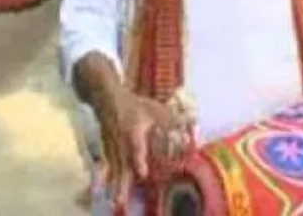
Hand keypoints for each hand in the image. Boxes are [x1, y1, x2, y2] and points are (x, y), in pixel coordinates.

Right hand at [95, 89, 189, 212]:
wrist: (107, 99)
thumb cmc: (133, 105)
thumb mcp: (154, 109)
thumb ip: (173, 119)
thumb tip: (194, 123)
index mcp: (133, 134)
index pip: (136, 149)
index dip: (138, 161)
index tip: (142, 173)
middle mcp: (122, 144)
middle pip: (121, 166)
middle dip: (121, 184)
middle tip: (121, 201)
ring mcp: (113, 148)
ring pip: (114, 170)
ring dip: (116, 187)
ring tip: (117, 203)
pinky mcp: (108, 151)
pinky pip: (109, 169)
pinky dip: (109, 181)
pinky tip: (109, 193)